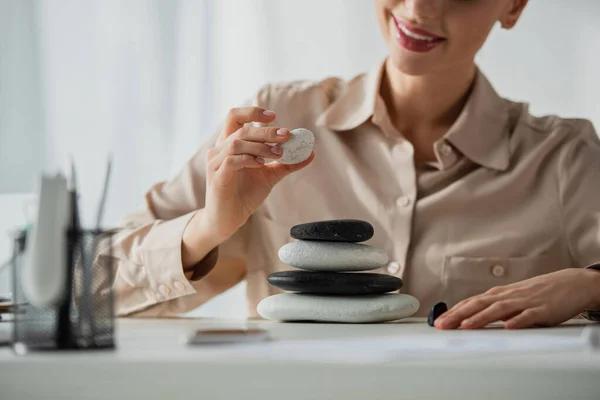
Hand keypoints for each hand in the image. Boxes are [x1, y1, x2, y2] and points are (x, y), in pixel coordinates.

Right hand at [203, 107, 312, 239]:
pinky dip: (249, 160)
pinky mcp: (217, 177)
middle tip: (287, 136)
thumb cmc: (245, 195)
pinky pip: (232, 161)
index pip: (235, 117)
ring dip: (261, 146)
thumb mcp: (269, 176)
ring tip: (279, 154)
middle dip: (266, 131)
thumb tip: (310, 153)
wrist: (228, 220)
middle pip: (241, 129)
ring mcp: (215, 163)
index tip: (274, 116)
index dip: (252, 112)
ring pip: (237, 143)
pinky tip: (262, 165)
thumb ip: (286, 164)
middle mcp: (219, 149)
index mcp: (229, 144)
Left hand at [434, 268, 599, 329]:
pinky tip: (508, 327)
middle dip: (458, 315)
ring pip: (498, 309)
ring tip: (466, 326)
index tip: (438, 322)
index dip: (454, 312)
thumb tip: (470, 318)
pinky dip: (517, 320)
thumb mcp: (511, 299)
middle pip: (479, 305)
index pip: (471, 303)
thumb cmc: (537, 293)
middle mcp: (507, 296)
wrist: (569, 284)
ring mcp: (524, 302)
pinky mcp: (542, 310)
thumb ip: (493, 308)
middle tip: (442, 325)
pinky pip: (528, 316)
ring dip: (481, 317)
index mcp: (498, 295)